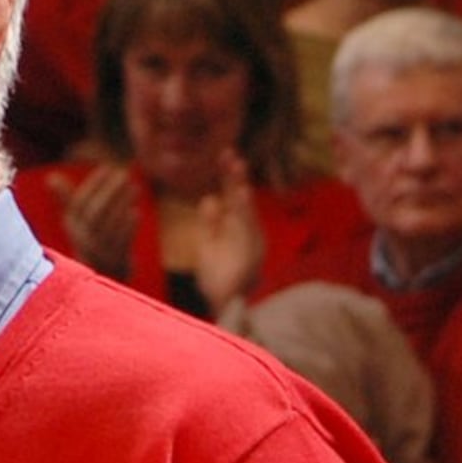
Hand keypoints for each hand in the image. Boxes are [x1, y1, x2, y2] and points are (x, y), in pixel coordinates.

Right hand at [58, 164, 139, 282]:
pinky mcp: (115, 264)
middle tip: (124, 174)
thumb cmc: (89, 240)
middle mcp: (82, 242)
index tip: (107, 168)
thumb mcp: (75, 221)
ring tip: (134, 187)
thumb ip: (65, 200)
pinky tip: (135, 212)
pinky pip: (121, 243)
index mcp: (72, 229)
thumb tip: (51, 178)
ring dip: (123, 204)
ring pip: (110, 227)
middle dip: (110, 192)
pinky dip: (128, 227)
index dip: (94, 185)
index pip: (80, 204)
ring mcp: (99, 254)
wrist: (102, 277)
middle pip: (95, 214)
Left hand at [188, 152, 265, 315]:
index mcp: (235, 227)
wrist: (226, 309)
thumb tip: (210, 198)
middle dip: (234, 176)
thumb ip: (210, 224)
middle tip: (229, 153)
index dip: (227, 176)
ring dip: (240, 188)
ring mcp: (251, 241)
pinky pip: (248, 228)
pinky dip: (244, 210)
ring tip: (235, 165)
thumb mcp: (208, 247)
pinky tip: (240, 193)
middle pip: (240, 198)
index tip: (222, 155)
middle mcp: (246, 231)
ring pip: (246, 209)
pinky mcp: (253, 254)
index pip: (231, 196)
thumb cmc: (218, 281)